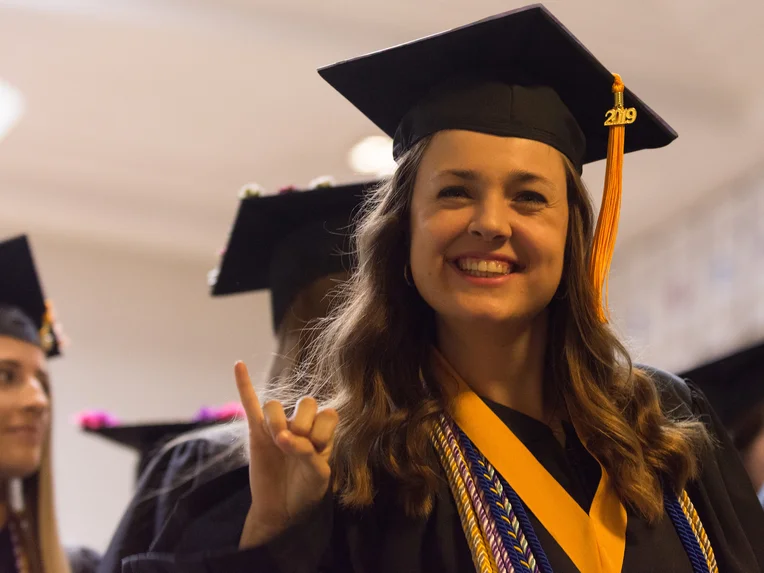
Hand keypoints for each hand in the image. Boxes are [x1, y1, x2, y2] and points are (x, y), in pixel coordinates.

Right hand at [234, 361, 337, 548]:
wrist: (282, 509)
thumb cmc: (306, 491)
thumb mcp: (318, 477)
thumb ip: (308, 454)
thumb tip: (284, 437)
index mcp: (321, 432)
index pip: (327, 413)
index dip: (322, 430)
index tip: (317, 451)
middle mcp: (301, 424)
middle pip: (305, 402)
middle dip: (302, 423)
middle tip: (295, 447)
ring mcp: (277, 427)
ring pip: (276, 405)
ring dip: (277, 420)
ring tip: (278, 441)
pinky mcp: (256, 433)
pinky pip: (249, 404)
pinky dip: (244, 384)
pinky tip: (239, 365)